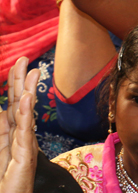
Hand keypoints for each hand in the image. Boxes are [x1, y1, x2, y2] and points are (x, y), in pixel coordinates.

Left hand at [0, 58, 38, 192]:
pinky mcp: (24, 159)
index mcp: (9, 137)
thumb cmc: (2, 184)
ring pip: (25, 115)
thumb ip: (1, 131)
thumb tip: (2, 110)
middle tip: (25, 59)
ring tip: (32, 72)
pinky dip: (25, 114)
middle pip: (20, 105)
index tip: (19, 64)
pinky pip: (25, 133)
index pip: (12, 105)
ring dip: (28, 92)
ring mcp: (24, 148)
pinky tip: (26, 99)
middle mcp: (19, 139)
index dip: (14, 84)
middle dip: (21, 81)